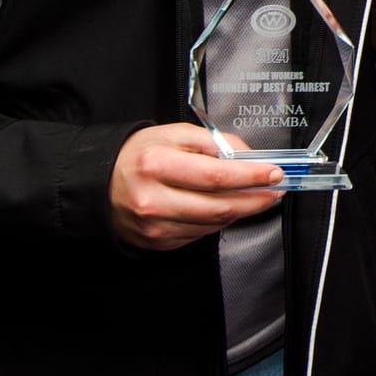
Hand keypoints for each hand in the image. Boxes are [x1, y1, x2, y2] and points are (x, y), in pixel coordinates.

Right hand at [109, 123, 284, 250]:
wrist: (100, 184)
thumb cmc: (140, 155)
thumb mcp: (173, 134)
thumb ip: (213, 142)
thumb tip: (248, 157)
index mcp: (156, 165)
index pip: (216, 176)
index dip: (251, 176)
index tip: (274, 173)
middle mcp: (153, 200)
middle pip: (220, 206)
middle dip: (255, 199)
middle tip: (275, 190)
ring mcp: (155, 226)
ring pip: (214, 223)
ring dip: (241, 211)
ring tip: (256, 197)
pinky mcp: (158, 242)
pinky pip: (200, 234)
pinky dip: (218, 220)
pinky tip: (225, 208)